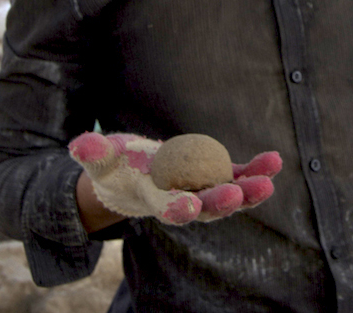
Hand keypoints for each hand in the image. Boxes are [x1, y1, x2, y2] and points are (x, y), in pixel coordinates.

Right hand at [69, 132, 280, 224]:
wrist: (133, 180)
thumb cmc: (114, 169)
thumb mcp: (101, 161)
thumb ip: (92, 153)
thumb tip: (79, 144)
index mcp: (152, 198)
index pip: (165, 207)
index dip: (176, 207)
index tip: (188, 205)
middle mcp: (180, 200)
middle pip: (203, 208)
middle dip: (220, 203)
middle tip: (236, 195)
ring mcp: (200, 190)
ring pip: (227, 195)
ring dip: (248, 190)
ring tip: (268, 181)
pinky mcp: (213, 178)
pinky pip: (237, 177)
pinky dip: (254, 171)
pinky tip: (274, 162)